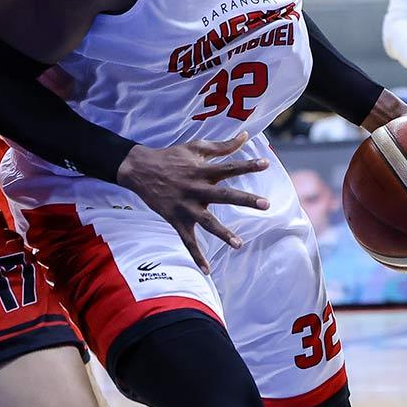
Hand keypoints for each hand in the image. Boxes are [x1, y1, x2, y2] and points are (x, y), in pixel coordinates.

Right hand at [117, 133, 271, 268]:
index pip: (229, 167)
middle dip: (245, 200)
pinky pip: (187, 241)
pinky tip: (207, 270)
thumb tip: (245, 136)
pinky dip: (196, 256)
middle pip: (224, 195)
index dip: (248, 165)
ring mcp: (186, 207)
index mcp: (202, 171)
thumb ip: (222, 146)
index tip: (266, 164)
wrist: (140, 170)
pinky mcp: (176, 220)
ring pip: (207, 222)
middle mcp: (196, 189)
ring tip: (239, 244)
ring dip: (223, 233)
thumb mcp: (195, 148)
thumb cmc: (171, 158)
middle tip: (266, 204)